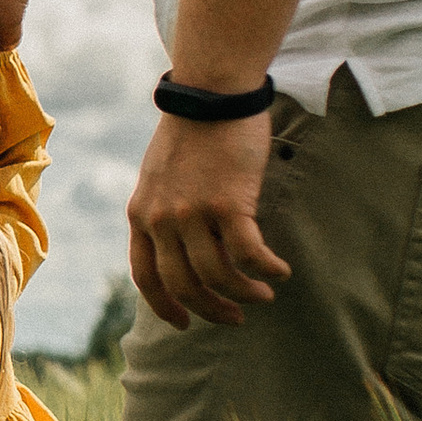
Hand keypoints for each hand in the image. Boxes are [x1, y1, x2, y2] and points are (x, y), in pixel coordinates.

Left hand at [127, 112, 287, 326]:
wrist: (209, 96)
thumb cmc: (191, 134)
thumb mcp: (159, 178)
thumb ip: (163, 212)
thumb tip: (183, 249)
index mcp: (141, 214)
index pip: (145, 276)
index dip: (164, 306)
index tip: (183, 324)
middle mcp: (161, 219)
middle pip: (182, 285)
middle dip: (210, 310)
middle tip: (236, 317)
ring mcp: (192, 213)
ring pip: (217, 276)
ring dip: (244, 294)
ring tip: (263, 295)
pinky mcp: (227, 204)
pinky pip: (248, 255)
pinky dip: (266, 270)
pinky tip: (280, 271)